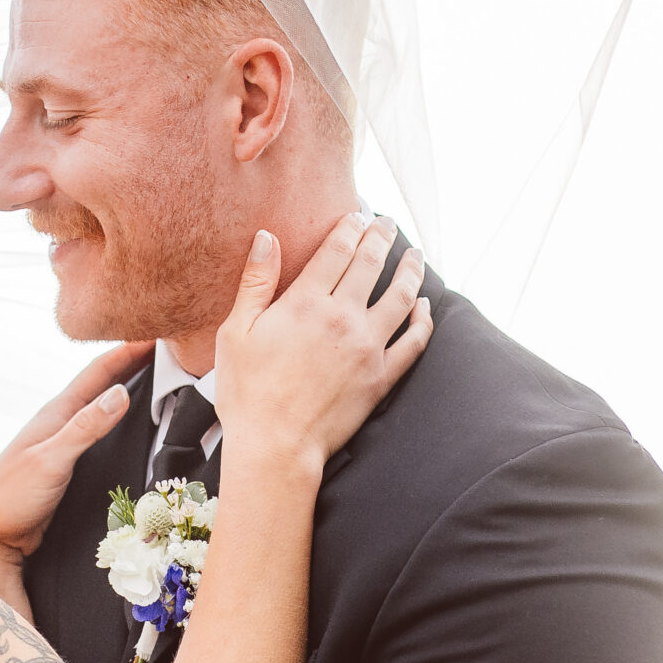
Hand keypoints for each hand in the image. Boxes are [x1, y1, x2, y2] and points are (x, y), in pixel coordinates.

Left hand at [0, 339, 150, 588]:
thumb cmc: (10, 496)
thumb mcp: (51, 459)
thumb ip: (85, 427)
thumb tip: (122, 392)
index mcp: (55, 414)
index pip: (98, 373)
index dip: (128, 351)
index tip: (157, 331)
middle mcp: (59, 423)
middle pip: (101, 385)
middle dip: (131, 364)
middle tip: (164, 348)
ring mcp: (62, 444)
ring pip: (100, 409)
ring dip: (125, 391)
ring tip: (154, 378)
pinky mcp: (66, 466)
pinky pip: (98, 434)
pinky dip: (117, 422)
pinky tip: (127, 426)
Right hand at [213, 218, 430, 472]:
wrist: (276, 447)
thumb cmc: (247, 392)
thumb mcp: (237, 331)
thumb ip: (256, 281)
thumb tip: (266, 237)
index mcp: (306, 303)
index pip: (338, 250)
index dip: (350, 226)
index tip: (358, 215)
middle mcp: (343, 318)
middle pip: (372, 264)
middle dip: (381, 237)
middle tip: (387, 223)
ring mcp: (367, 348)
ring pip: (402, 297)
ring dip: (411, 271)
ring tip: (415, 256)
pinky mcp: (381, 378)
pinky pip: (414, 342)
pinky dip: (424, 320)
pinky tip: (425, 306)